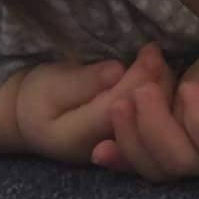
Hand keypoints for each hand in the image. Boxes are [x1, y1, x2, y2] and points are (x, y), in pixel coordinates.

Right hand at [15, 42, 175, 163]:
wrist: (36, 120)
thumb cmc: (41, 97)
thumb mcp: (52, 85)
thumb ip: (84, 81)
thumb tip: (117, 70)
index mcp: (80, 137)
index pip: (120, 107)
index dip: (140, 77)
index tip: (149, 50)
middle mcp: (105, 149)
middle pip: (142, 115)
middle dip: (155, 80)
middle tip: (154, 51)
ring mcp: (121, 148)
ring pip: (154, 119)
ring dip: (162, 87)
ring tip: (157, 59)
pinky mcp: (132, 139)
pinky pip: (154, 120)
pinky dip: (163, 96)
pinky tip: (160, 75)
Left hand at [91, 37, 198, 182]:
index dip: (198, 119)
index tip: (189, 86)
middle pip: (177, 159)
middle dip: (153, 127)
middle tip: (141, 90)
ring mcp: (183, 155)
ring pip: (152, 165)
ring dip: (130, 137)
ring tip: (118, 104)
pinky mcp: (162, 147)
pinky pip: (138, 161)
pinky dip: (118, 157)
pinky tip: (99, 149)